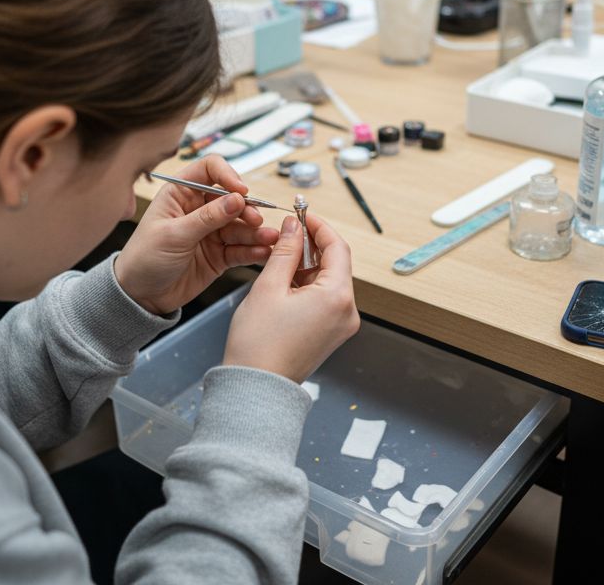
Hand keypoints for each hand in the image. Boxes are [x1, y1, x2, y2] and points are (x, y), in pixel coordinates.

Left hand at [114, 155, 277, 315]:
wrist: (140, 296)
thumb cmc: (144, 258)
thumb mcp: (174, 235)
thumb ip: (207, 218)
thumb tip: (236, 199)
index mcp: (181, 194)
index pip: (210, 171)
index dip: (228, 176)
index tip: (241, 191)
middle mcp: (199, 209)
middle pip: (232, 199)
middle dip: (247, 209)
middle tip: (256, 220)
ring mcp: (211, 232)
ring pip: (240, 225)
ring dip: (256, 231)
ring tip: (268, 239)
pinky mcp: (220, 254)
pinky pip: (241, 248)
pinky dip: (253, 250)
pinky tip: (262, 252)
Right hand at [224, 213, 358, 382]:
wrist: (256, 387)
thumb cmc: (259, 344)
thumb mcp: (269, 287)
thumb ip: (285, 251)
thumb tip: (294, 226)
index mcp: (337, 297)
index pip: (337, 247)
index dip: (319, 227)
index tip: (301, 215)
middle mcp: (347, 311)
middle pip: (337, 264)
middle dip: (313, 245)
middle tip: (288, 233)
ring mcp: (341, 325)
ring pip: (330, 281)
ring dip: (309, 265)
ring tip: (281, 258)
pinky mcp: (331, 334)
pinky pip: (326, 299)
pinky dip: (309, 285)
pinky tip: (286, 281)